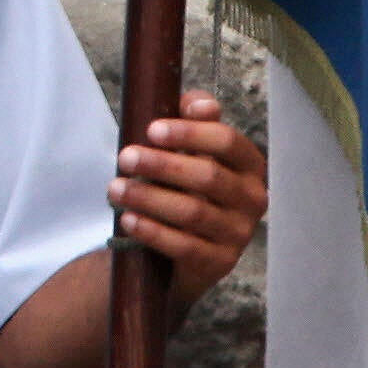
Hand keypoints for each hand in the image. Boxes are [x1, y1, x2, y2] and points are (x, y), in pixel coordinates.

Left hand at [114, 88, 266, 305]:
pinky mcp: (220, 262)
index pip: (228, 141)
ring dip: (149, 198)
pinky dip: (153, 231)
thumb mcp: (189, 148)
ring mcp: (239, 233)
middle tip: (125, 157)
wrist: (183, 246)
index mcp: (249, 165)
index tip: (151, 130)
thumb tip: (201, 105)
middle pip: (208, 176)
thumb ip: (194, 117)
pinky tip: (128, 219)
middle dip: (162, 165)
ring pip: (193, 212)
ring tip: (115, 188)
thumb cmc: (185, 184)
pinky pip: (185, 246)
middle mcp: (253, 199)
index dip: (190, 133)